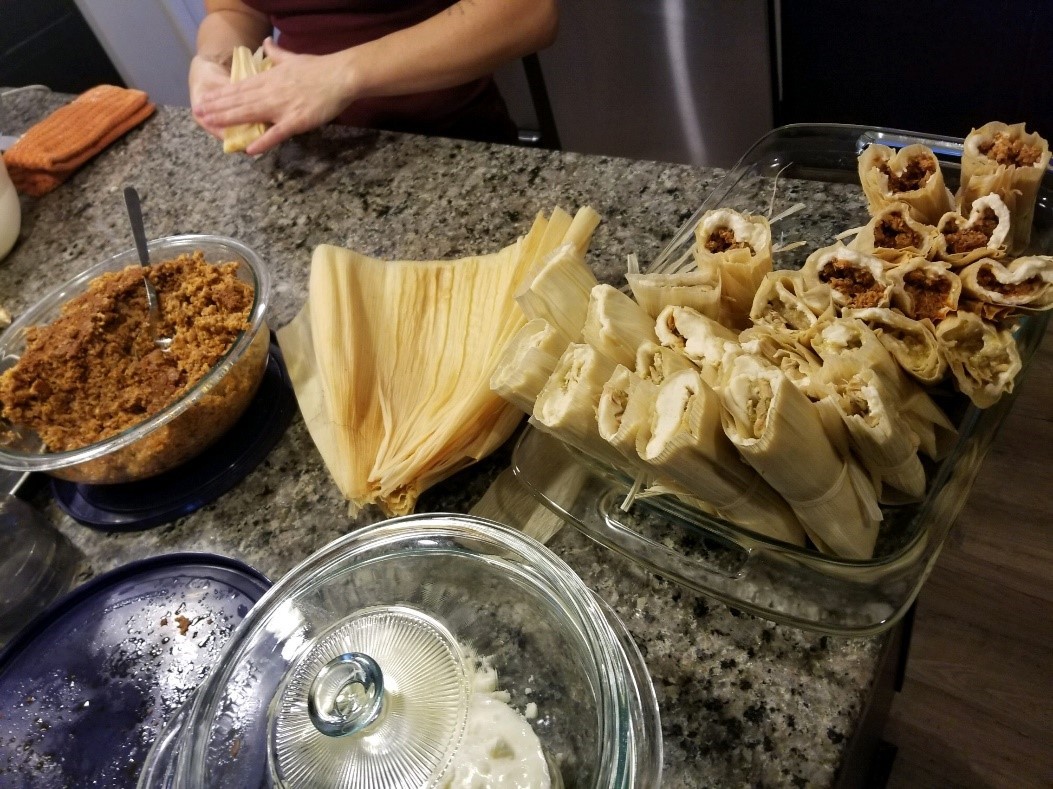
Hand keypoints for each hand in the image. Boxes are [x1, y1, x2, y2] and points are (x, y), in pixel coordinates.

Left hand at [193, 37, 358, 154]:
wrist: (340, 75)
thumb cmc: (319, 67)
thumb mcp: (292, 57)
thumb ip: (276, 54)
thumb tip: (266, 42)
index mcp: (269, 78)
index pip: (239, 87)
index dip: (220, 94)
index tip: (205, 99)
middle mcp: (271, 92)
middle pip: (239, 100)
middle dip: (217, 107)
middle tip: (198, 113)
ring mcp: (282, 107)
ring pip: (250, 114)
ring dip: (230, 120)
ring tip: (211, 124)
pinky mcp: (296, 121)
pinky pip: (276, 134)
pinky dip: (263, 142)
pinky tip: (250, 150)